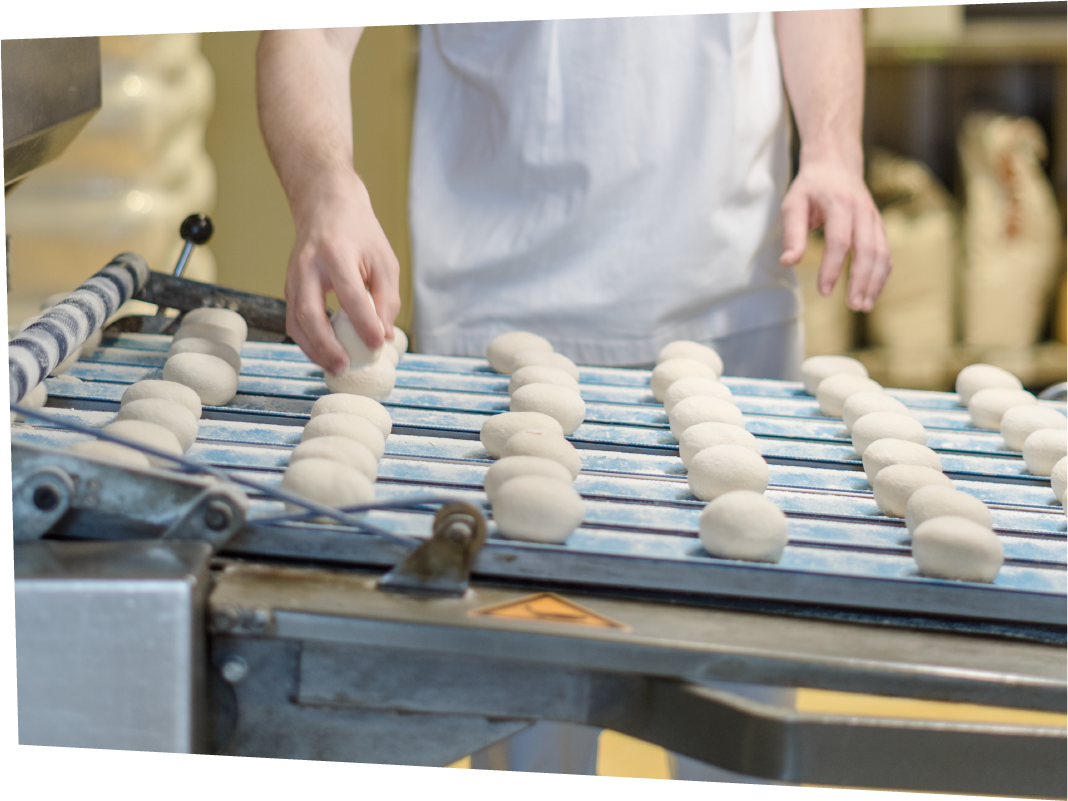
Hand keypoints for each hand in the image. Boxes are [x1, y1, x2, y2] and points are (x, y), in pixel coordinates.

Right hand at [284, 170, 400, 374]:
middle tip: (346, 367)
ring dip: (313, 349)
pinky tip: (325, 354)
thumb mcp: (384, 261)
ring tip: (336, 367)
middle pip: (310, 312)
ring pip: (295, 321)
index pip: (350, 294)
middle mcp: (308, 265)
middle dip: (327, 345)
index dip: (364, 323)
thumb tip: (384, 336)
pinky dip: (307, 341)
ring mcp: (293, 276)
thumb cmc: (360, 233)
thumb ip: (386, 299)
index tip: (377, 345)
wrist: (325, 204)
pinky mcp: (289, 286)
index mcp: (337, 253)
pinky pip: (293, 320)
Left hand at [779, 152, 890, 312]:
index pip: (840, 241)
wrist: (836, 164)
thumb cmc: (810, 187)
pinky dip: (881, 274)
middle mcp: (863, 211)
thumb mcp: (793, 204)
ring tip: (864, 306)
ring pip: (882, 253)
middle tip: (854, 306)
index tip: (824, 291)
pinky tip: (872, 292)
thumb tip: (788, 262)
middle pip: (868, 250)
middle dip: (862, 280)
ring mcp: (874, 219)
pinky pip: (886, 253)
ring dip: (876, 282)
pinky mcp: (879, 227)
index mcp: (840, 204)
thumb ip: (792, 233)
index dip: (833, 268)